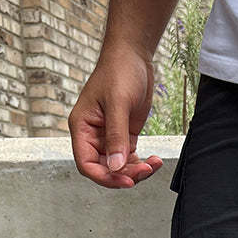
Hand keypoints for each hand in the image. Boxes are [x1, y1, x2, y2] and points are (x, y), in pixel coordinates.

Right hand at [68, 41, 162, 188]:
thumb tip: (116, 167)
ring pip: (119, 167)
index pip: (86, 164)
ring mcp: (108, 137)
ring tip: (154, 164)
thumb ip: (116, 137)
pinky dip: (142, 163)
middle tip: (146, 171)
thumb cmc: (119, 71)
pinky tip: (155, 160)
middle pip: (104, 169)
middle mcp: (93, 136)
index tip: (126, 181)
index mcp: (82, 128)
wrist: (133, 56)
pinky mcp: (124, 136)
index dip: (105, 177)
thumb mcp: (118, 103)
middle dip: (125, 174)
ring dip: (136, 171)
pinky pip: (130, 158)